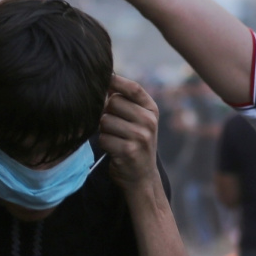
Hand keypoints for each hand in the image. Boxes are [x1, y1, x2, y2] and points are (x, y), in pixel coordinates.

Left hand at [99, 76, 160, 195]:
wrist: (142, 176)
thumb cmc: (135, 143)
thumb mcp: (140, 120)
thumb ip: (126, 102)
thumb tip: (103, 82)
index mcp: (152, 110)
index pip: (133, 88)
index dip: (116, 81)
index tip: (103, 80)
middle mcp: (149, 121)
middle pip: (113, 103)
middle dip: (105, 112)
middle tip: (112, 124)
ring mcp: (140, 136)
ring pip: (105, 121)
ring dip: (103, 130)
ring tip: (114, 138)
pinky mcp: (129, 151)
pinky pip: (103, 138)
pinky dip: (104, 143)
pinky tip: (113, 149)